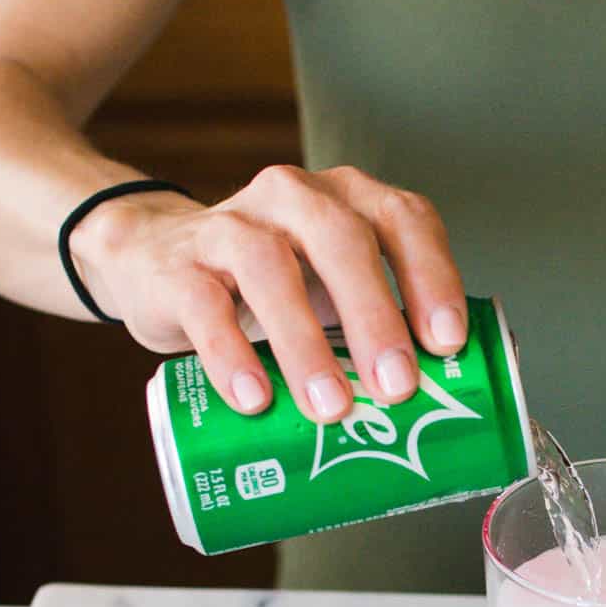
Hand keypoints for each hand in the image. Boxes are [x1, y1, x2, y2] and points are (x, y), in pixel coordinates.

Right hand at [71, 164, 466, 421]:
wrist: (156, 261)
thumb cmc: (270, 286)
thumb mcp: (331, 290)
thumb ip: (381, 327)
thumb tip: (450, 408)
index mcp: (346, 200)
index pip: (403, 219)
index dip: (431, 276)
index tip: (448, 342)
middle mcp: (293, 198)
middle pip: (341, 240)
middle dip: (375, 315)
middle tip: (397, 387)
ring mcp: (231, 226)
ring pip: (270, 270)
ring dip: (306, 344)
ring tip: (330, 408)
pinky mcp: (178, 268)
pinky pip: (206, 307)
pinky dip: (232, 356)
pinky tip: (255, 400)